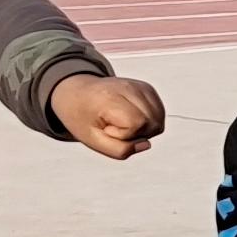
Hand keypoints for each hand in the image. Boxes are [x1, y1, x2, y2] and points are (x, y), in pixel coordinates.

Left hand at [47, 71, 166, 157]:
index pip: (137, 124)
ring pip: (159, 119)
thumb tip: (146, 144)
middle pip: (153, 123)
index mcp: (110, 97)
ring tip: (123, 123)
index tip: (107, 129)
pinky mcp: (147, 88)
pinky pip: (159, 113)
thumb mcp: (91, 140)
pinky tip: (132, 118)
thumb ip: (119, 149)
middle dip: (138, 134)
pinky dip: (149, 121)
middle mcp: (129, 87)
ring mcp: (140, 86)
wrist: (76, 93)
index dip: (124, 135)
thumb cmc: (82, 116)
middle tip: (115, 128)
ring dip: (145, 129)